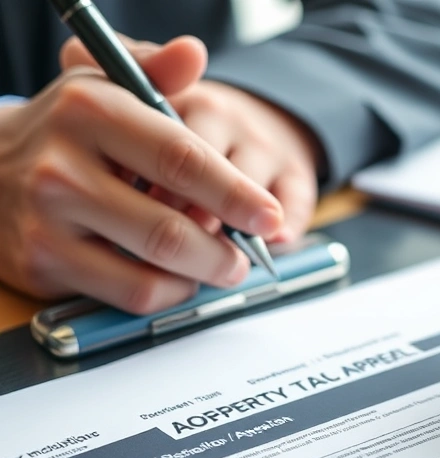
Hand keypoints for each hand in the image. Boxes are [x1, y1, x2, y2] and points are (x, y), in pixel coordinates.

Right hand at [0, 36, 283, 312]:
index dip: (236, 193)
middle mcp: (63, 166)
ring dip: (202, 275)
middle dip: (225, 250)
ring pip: (153, 268)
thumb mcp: (109, 88)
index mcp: (90, 110)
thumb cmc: (69, 132)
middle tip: (248, 255)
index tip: (269, 215)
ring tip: (222, 267)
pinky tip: (177, 279)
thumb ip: (157, 73)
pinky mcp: (41, 262)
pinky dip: (168, 293)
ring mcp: (48, 219)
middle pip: (170, 226)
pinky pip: (129, 294)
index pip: (182, 158)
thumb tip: (193, 53)